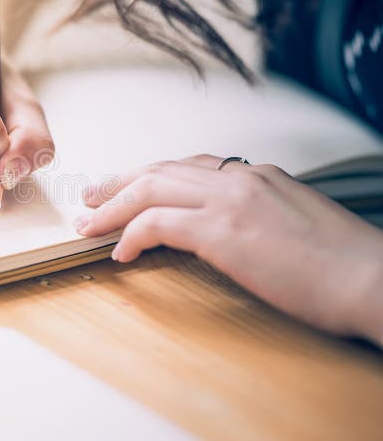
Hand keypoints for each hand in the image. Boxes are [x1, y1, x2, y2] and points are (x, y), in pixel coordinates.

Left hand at [74, 154, 382, 343]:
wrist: (373, 278)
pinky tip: (120, 252)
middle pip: (160, 170)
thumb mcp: (295, 223)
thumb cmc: (342, 262)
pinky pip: (157, 224)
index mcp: (258, 175)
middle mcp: (240, 178)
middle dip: (118, 183)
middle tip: (90, 196)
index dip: (150, 175)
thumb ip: (258, 215)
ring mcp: (230, 200)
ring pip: (150, 189)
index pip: (188, 166)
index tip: (128, 186)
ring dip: (112, 207)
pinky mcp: (223, 230)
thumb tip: (229, 231)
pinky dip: (131, 235)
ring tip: (89, 224)